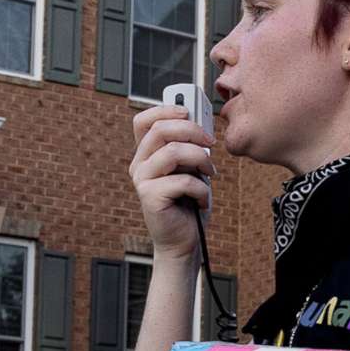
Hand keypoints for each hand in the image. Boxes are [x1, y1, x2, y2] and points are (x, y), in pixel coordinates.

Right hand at [129, 102, 214, 260]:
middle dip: (192, 131)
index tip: (189, 112)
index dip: (165, 109)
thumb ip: (190, 146)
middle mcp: (139, 164)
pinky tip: (202, 200)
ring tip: (211, 174)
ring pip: (172, 152)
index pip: (143, 120)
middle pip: (160, 130)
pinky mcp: (149, 197)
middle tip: (211, 142)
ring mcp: (141, 180)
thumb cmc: (189, 203)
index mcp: (146, 154)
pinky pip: (182, 180)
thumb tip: (201, 125)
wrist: (184, 241)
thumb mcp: (192, 168)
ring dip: (201, 160)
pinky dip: (201, 189)